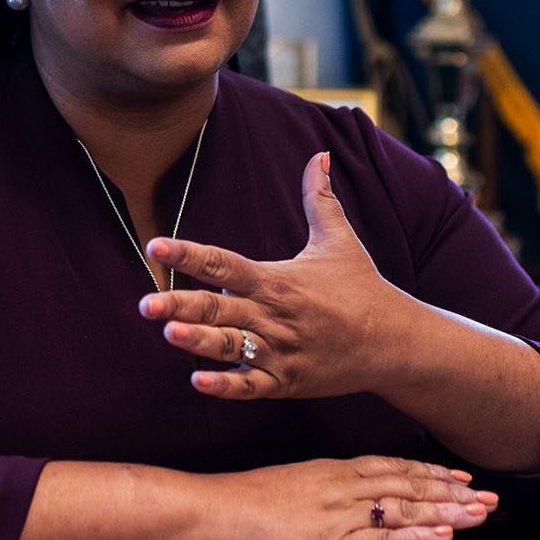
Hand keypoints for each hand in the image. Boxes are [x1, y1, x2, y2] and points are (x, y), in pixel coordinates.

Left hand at [139, 151, 411, 399]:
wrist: (395, 341)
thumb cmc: (362, 287)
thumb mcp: (339, 238)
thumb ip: (319, 198)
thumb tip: (319, 153)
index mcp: (278, 279)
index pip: (225, 262)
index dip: (188, 254)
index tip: (156, 246)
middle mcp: (275, 314)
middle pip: (220, 307)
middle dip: (180, 304)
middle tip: (144, 303)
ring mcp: (281, 351)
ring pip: (231, 347)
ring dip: (198, 341)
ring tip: (167, 332)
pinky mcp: (288, 381)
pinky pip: (252, 386)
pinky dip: (226, 386)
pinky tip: (198, 381)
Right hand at [205, 455, 497, 539]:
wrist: (208, 513)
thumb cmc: (238, 503)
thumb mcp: (287, 484)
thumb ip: (319, 490)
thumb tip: (338, 497)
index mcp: (331, 472)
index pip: (391, 469)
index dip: (429, 473)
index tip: (460, 475)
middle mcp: (341, 488)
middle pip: (407, 488)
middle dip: (451, 493)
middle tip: (488, 496)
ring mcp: (337, 516)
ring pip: (403, 512)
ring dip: (445, 512)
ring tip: (479, 514)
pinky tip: (440, 538)